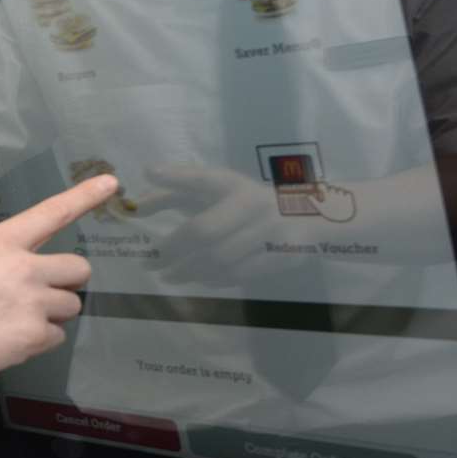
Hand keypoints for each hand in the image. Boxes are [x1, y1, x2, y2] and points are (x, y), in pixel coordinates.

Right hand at [0, 175, 114, 385]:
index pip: (51, 212)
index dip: (85, 196)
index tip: (110, 184)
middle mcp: (22, 269)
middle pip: (79, 268)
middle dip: (66, 281)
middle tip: (42, 291)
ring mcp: (30, 304)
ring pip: (70, 307)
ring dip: (51, 314)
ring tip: (14, 321)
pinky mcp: (31, 337)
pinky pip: (54, 338)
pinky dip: (36, 342)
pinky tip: (6, 341)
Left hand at [146, 166, 305, 286]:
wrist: (312, 214)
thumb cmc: (247, 201)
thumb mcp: (218, 190)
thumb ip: (179, 188)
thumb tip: (143, 183)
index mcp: (236, 184)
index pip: (203, 179)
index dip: (176, 178)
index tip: (147, 180)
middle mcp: (254, 204)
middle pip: (205, 230)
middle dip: (174, 249)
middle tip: (152, 263)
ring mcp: (272, 231)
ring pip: (221, 258)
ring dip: (190, 270)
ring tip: (168, 276)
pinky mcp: (286, 255)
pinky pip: (242, 273)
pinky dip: (215, 279)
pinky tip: (197, 279)